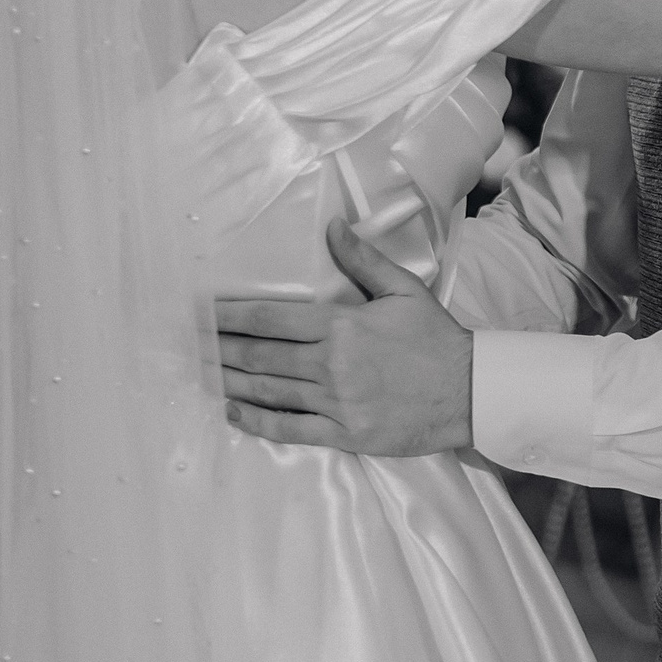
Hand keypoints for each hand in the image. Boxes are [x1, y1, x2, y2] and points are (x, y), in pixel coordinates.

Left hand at [215, 220, 473, 454]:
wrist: (471, 392)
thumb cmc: (436, 339)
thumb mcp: (403, 290)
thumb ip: (363, 260)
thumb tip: (332, 227)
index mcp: (341, 325)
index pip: (270, 319)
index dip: (231, 317)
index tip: (203, 315)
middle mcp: (331, 364)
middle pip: (260, 356)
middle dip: (221, 350)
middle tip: (190, 348)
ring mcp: (336, 402)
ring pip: (269, 392)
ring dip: (231, 382)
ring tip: (203, 375)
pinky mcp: (345, 434)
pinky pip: (291, 429)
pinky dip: (259, 422)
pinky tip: (235, 412)